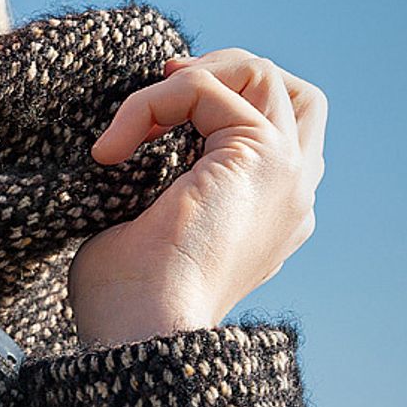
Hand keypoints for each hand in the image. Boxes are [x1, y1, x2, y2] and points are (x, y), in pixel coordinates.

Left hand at [68, 47, 327, 345]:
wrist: (138, 335)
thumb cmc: (127, 302)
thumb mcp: (146, 226)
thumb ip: (160, 179)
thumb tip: (124, 146)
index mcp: (271, 218)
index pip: (273, 134)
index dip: (216, 106)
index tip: (150, 123)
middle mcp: (292, 195)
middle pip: (295, 93)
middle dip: (228, 71)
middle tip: (167, 88)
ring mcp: (287, 174)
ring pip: (264, 75)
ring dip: (190, 77)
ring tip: (137, 119)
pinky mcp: (262, 157)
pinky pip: (204, 88)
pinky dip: (149, 103)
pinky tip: (111, 150)